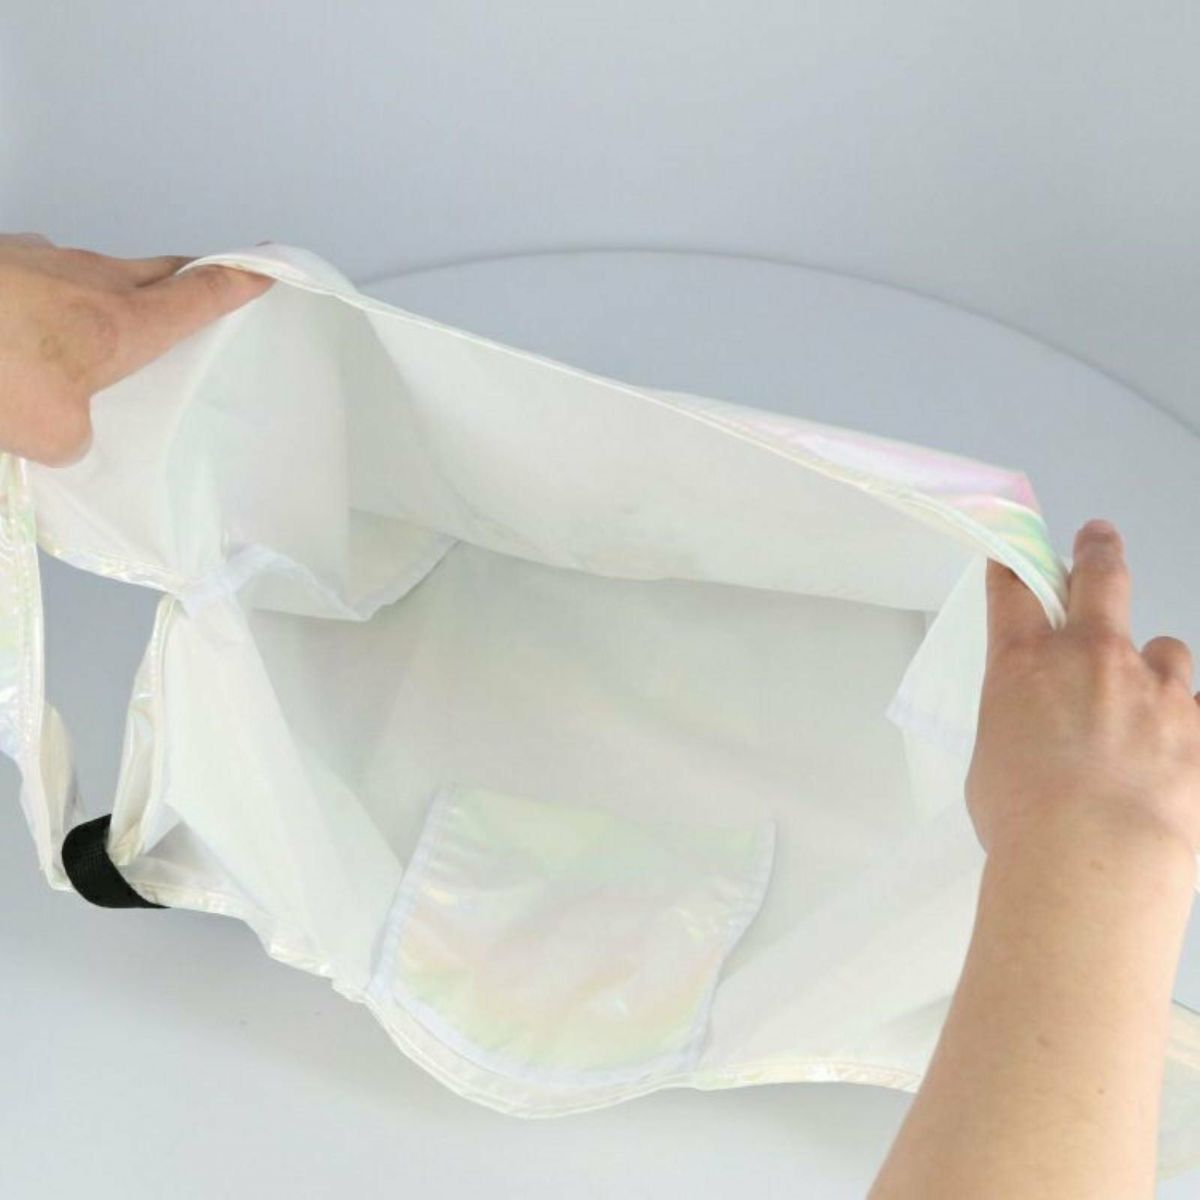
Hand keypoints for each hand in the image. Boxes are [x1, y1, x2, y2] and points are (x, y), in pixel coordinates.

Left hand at [0, 232, 273, 464]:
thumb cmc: (1, 369)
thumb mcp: (51, 434)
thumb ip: (73, 434)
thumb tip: (64, 427)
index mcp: (124, 322)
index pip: (199, 296)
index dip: (237, 284)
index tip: (267, 269)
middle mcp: (90, 279)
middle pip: (157, 269)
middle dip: (184, 276)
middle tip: (199, 284)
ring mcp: (37, 257)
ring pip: (91, 270)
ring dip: (105, 290)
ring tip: (97, 323)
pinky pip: (37, 273)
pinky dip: (45, 295)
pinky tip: (20, 321)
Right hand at [966, 518, 1199, 860]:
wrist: (1093, 858)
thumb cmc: (1024, 818)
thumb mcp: (992, 761)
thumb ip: (1020, 725)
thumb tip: (1041, 736)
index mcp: (1025, 663)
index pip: (1014, 593)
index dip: (1012, 569)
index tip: (1012, 561)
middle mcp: (1091, 658)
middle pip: (1100, 578)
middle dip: (1098, 551)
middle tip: (1099, 537)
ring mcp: (1155, 688)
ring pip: (1165, 648)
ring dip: (1153, 664)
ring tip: (1145, 700)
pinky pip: (1197, 712)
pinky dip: (1184, 726)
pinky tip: (1172, 758)